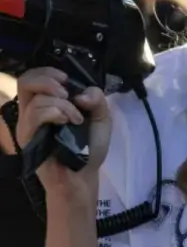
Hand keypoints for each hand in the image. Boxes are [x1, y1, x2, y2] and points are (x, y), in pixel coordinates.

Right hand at [15, 67, 111, 203]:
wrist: (85, 175)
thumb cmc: (90, 147)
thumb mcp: (101, 117)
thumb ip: (97, 99)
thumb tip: (82, 93)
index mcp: (47, 103)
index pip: (34, 77)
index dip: (48, 72)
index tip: (67, 79)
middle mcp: (33, 111)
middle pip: (25, 81)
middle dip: (48, 80)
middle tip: (67, 92)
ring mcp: (28, 125)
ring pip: (36, 99)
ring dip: (62, 104)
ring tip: (76, 118)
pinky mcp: (27, 137)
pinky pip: (35, 115)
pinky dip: (55, 112)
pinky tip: (68, 121)